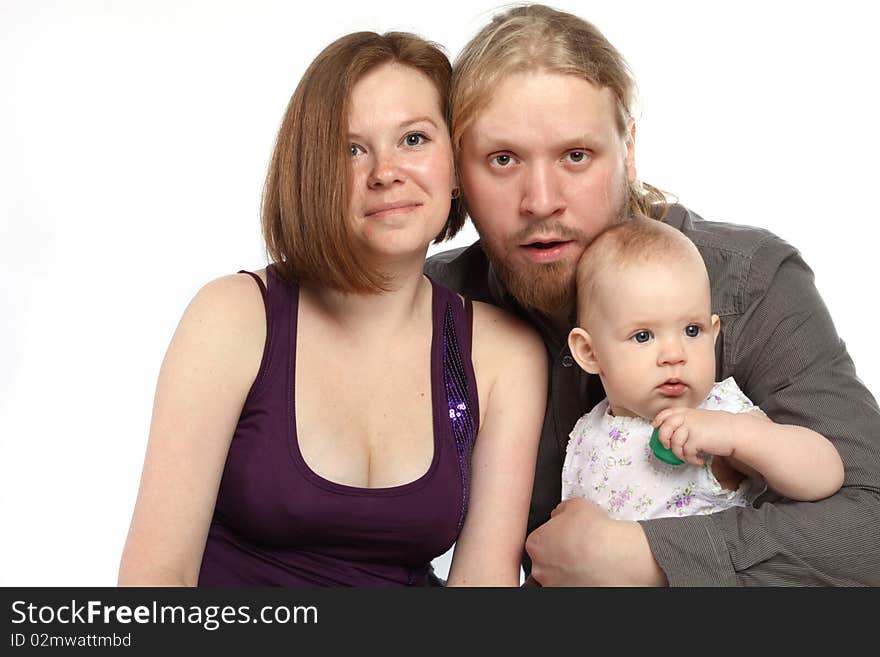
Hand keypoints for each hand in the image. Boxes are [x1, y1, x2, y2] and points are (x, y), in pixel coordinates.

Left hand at [525, 498, 666, 585]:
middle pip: (546, 559)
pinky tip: (593, 571)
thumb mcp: (574, 504)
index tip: (566, 535)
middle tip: (579, 547)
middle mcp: (540, 568)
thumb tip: (560, 514)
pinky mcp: (570, 594)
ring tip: (589, 560)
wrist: (616, 556)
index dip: (554, 536)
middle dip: (560, 553)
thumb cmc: (595, 532)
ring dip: (570, 569)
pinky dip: (581, 580)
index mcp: (535, 544)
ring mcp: (554, 584)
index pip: (539, 540)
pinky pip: (573, 585)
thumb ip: (560, 511)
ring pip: (559, 575)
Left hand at [651, 408, 738, 465]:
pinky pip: (686, 454)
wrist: (737, 432)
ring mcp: (690, 428)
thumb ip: (689, 421)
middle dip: (664, 440)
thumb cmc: (722, 427)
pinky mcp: (696, 440)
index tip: (656, 426)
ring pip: (674, 445)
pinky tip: (700, 460)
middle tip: (669, 447)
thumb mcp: (702, 418)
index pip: (667, 413)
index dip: (658, 420)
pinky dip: (692, 460)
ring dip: (681, 455)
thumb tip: (676, 432)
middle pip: (665, 429)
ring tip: (691, 457)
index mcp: (687, 412)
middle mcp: (687, 418)